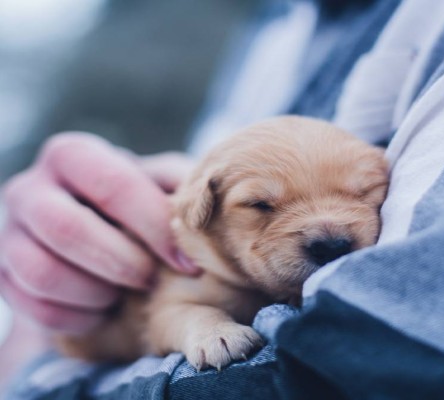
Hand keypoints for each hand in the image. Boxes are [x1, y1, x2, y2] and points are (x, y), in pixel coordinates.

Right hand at [0, 133, 196, 333]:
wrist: (93, 231)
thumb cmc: (136, 204)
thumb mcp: (160, 182)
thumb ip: (179, 185)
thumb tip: (205, 203)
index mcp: (72, 155)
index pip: (112, 185)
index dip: (154, 227)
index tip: (188, 262)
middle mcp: (30, 188)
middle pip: (66, 228)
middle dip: (121, 262)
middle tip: (151, 279)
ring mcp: (9, 233)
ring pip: (41, 272)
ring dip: (96, 292)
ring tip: (124, 293)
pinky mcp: (3, 276)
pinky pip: (34, 309)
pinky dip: (78, 317)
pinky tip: (104, 309)